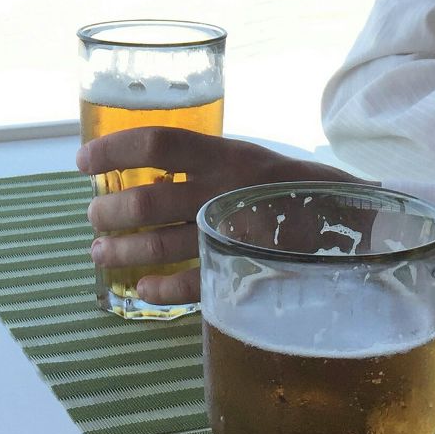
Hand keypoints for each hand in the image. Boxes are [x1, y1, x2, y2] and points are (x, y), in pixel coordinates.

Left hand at [76, 128, 358, 304]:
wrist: (350, 220)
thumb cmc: (291, 186)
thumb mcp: (250, 158)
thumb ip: (206, 164)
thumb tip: (145, 174)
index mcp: (226, 154)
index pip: (158, 143)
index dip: (114, 150)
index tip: (84, 161)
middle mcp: (224, 190)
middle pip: (146, 200)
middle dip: (108, 212)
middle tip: (94, 217)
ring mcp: (232, 232)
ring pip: (158, 246)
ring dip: (120, 251)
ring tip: (101, 254)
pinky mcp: (242, 268)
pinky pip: (190, 284)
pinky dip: (157, 290)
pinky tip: (140, 290)